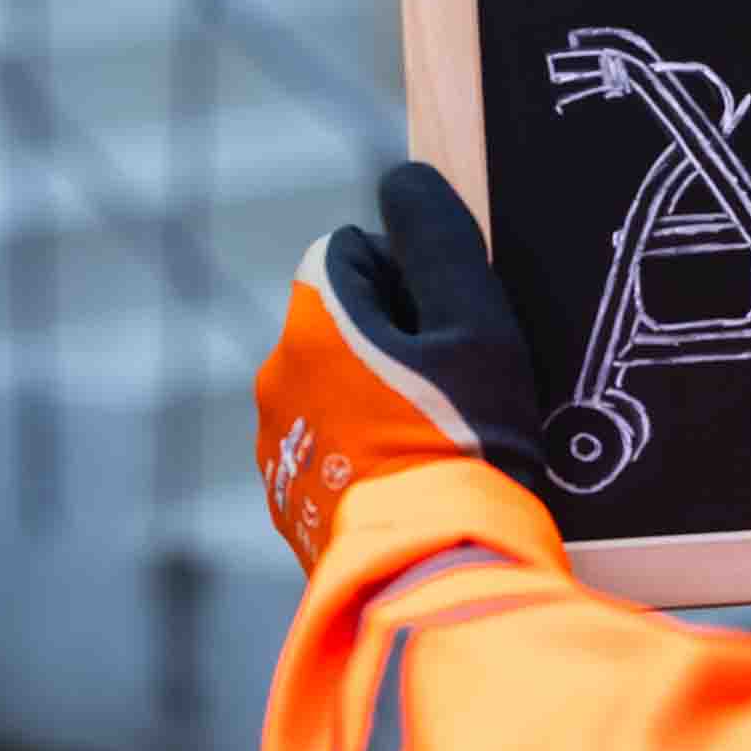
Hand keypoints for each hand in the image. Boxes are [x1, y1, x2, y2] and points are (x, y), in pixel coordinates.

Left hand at [255, 162, 542, 571]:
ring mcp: (274, 443)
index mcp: (313, 321)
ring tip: (441, 442)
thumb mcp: (476, 328)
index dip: (417, 279)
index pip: (355, 252)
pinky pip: (331, 445)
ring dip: (382, 395)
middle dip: (398, 340)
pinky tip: (417, 480)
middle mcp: (276, 375)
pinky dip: (368, 449)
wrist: (437, 570)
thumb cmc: (467, 440)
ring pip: (338, 384)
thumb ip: (440, 242)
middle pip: (346, 321)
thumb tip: (405, 180)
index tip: (456, 332)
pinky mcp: (289, 499)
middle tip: (459, 391)